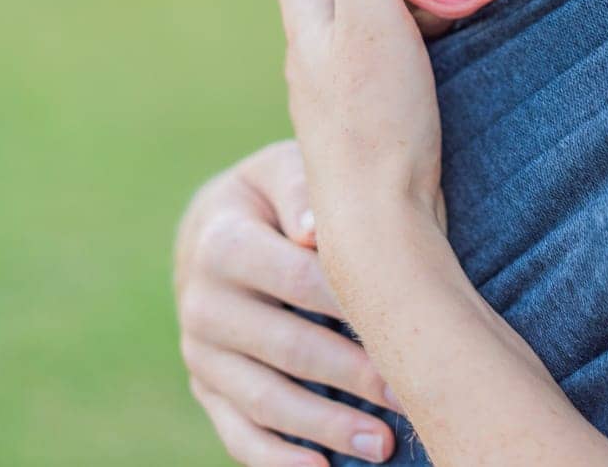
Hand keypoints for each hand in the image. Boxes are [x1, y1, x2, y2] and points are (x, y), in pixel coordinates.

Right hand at [173, 139, 400, 465]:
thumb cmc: (274, 193)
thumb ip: (302, 190)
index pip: (294, 279)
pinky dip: (274, 458)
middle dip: (351, 375)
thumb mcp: (284, 170)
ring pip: (262, 399)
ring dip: (324, 426)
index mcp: (221, 242)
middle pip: (284, 348)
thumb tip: (314, 230)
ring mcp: (199, 351)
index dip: (349, 304)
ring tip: (382, 444)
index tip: (404, 324)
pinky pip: (236, 431)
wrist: (218, 223)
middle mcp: (201, 302)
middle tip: (408, 396)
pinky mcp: (205, 386)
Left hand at [263, 0, 446, 245]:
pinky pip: (364, 69)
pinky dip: (380, 44)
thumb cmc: (378, 119)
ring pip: (339, 33)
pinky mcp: (359, 132)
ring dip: (360, 2)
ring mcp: (331, 100)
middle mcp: (308, 61)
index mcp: (306, 25)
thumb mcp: (367, 16)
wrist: (381, 227)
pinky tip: (411, 49)